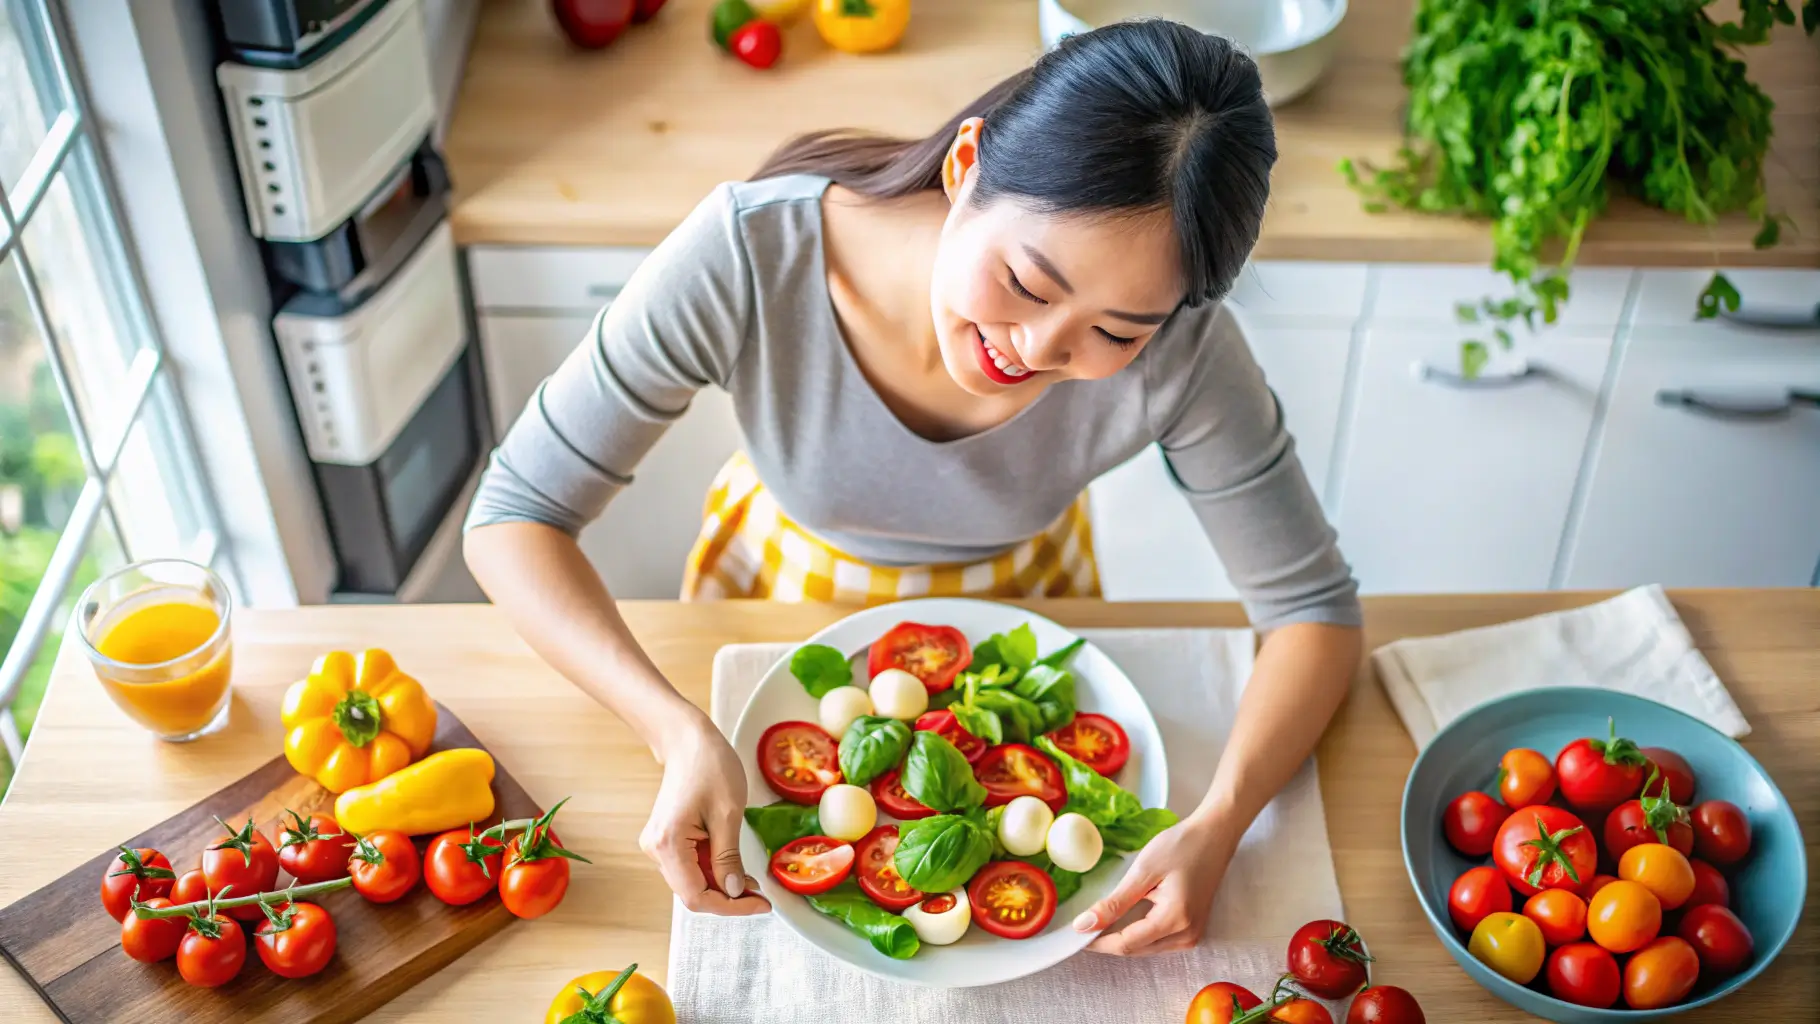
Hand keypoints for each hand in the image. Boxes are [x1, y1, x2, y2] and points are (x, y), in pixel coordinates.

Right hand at [638, 713, 769, 915]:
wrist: (687, 740)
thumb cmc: (709, 766)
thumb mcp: (728, 814)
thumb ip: (729, 858)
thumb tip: (735, 891)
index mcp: (668, 844)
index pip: (696, 896)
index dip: (730, 906)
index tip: (759, 904)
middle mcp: (655, 849)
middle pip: (692, 893)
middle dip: (727, 898)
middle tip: (760, 895)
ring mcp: (658, 845)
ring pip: (692, 882)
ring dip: (722, 885)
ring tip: (751, 879)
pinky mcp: (665, 840)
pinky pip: (690, 866)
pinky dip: (713, 871)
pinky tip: (733, 866)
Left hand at [1075, 813, 1236, 954]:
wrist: (1214, 835)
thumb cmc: (1181, 846)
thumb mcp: (1143, 872)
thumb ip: (1115, 903)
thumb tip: (1084, 925)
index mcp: (1175, 921)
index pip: (1126, 944)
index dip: (1097, 942)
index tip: (1073, 934)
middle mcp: (1186, 936)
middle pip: (1136, 950)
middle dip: (1107, 942)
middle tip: (1081, 926)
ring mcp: (1192, 935)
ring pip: (1145, 948)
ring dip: (1121, 939)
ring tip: (1097, 922)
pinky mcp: (1192, 930)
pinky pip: (1157, 941)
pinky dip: (1137, 934)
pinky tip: (1121, 920)